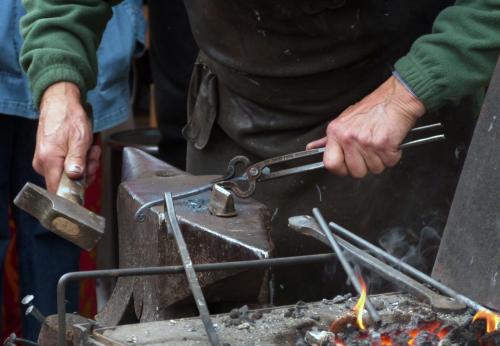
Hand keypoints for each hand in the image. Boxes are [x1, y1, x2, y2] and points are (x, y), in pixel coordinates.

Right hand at [33, 82, 100, 192]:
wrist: (60, 103)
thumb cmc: (69, 117)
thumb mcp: (80, 139)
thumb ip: (78, 160)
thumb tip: (75, 177)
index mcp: (49, 161)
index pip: (59, 190)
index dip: (75, 190)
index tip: (87, 180)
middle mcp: (44, 164)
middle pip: (68, 183)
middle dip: (86, 172)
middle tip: (92, 157)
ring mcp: (46, 161)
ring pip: (70, 175)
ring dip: (85, 165)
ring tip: (90, 150)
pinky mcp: (51, 159)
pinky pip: (68, 167)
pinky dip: (80, 160)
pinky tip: (85, 150)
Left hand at [307, 76, 425, 177]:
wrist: (396, 99)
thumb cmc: (372, 109)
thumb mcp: (344, 120)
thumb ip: (329, 138)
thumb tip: (312, 147)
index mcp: (336, 133)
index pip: (330, 164)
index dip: (340, 169)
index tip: (347, 166)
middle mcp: (349, 138)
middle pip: (355, 172)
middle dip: (365, 166)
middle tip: (369, 152)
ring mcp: (366, 142)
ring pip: (374, 169)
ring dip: (380, 160)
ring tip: (379, 144)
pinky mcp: (384, 145)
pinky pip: (389, 162)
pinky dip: (393, 155)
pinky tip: (389, 142)